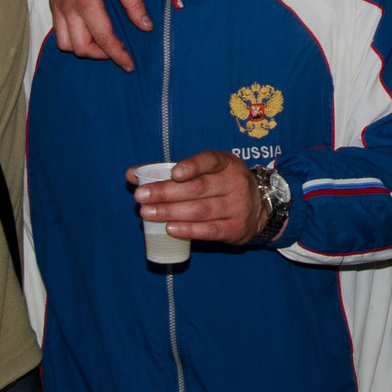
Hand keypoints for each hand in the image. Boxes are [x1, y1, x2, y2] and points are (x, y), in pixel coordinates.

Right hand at [48, 0, 151, 70]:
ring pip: (66, 44)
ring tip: (103, 41)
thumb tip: (145, 26)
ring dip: (85, 48)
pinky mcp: (53, 5)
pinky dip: (74, 38)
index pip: (102, 37)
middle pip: (80, 48)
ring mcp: (57, 7)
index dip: (117, 54)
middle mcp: (67, 8)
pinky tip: (89, 30)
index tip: (129, 64)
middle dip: (101, 54)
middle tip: (118, 50)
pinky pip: (59, 32)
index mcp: (85, 0)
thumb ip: (133, 2)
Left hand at [130, 150, 266, 243]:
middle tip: (142, 196)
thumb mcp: (205, 171)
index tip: (173, 172)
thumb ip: (169, 172)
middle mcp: (234, 183)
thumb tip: (131, 174)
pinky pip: (209, 231)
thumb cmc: (221, 185)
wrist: (260, 208)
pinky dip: (188, 230)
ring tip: (148, 213)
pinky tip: (170, 228)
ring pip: (201, 210)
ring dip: (171, 212)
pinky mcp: (235, 228)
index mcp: (226, 163)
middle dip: (166, 192)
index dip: (192, 166)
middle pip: (198, 188)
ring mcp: (237, 207)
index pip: (210, 161)